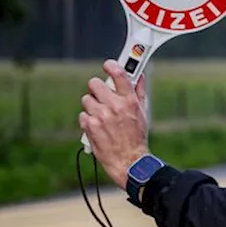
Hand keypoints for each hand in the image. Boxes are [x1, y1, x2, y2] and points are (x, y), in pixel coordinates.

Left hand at [80, 61, 149, 188]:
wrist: (129, 160)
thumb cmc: (137, 137)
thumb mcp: (142, 113)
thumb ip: (139, 92)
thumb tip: (140, 76)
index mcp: (129, 101)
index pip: (118, 74)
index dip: (111, 66)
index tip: (107, 66)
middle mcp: (114, 106)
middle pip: (94, 83)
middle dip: (97, 89)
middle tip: (101, 96)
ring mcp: (100, 115)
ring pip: (86, 99)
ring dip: (92, 106)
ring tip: (101, 116)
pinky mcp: (90, 126)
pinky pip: (83, 115)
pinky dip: (88, 120)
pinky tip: (97, 127)